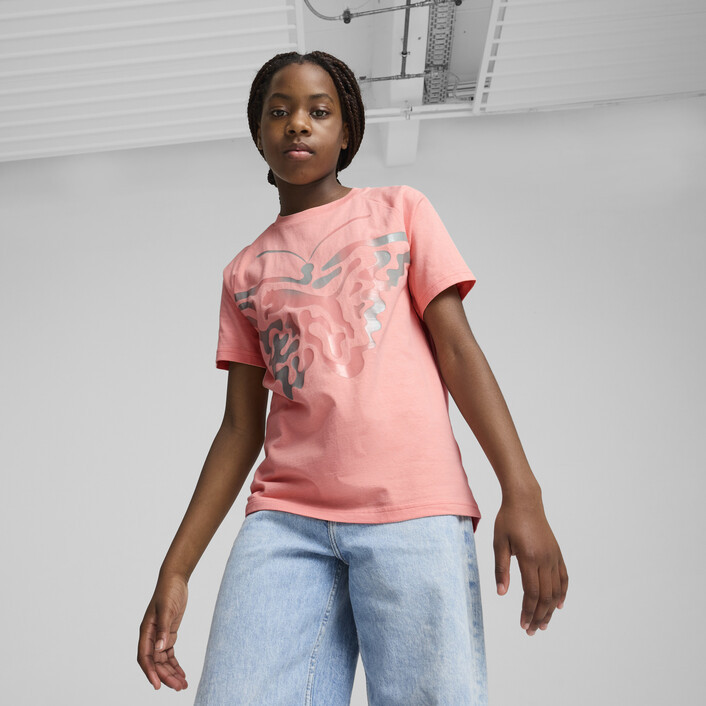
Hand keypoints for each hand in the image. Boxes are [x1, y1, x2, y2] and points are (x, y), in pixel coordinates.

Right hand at [137, 573, 188, 689]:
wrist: (175, 579)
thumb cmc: (168, 591)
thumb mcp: (167, 609)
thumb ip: (163, 629)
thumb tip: (160, 649)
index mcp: (146, 631)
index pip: (145, 657)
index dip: (150, 672)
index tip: (158, 686)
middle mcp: (151, 636)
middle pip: (155, 663)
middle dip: (165, 676)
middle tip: (178, 687)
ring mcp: (159, 636)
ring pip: (162, 661)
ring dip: (171, 673)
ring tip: (182, 685)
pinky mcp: (168, 634)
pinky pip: (169, 654)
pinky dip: (175, 664)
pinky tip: (182, 673)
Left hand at [493, 490, 567, 635]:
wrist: (525, 501)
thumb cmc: (509, 520)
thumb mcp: (499, 543)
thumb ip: (501, 569)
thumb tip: (501, 593)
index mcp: (530, 558)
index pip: (532, 593)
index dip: (528, 611)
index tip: (523, 625)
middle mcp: (545, 559)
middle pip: (546, 596)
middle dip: (539, 616)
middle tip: (532, 630)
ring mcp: (553, 556)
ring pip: (556, 590)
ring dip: (550, 609)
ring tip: (544, 623)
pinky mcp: (556, 552)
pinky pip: (563, 577)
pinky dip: (562, 593)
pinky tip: (559, 605)